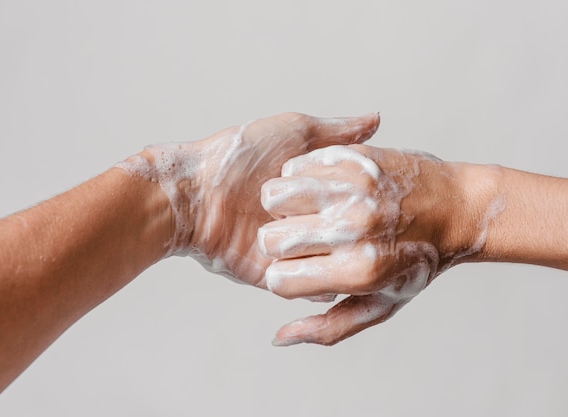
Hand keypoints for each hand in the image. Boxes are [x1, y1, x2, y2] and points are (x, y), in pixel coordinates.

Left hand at [118, 113, 379, 286]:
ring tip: (321, 236)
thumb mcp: (295, 131)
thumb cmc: (238, 155)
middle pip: (350, 235)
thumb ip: (337, 131)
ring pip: (336, 263)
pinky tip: (321, 261)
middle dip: (350, 229)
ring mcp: (292, 250)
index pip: (355, 202)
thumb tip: (374, 120)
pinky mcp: (276, 274)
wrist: (193, 193)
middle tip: (349, 220)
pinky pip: (313, 287)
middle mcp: (304, 223)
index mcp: (311, 194)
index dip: (364, 197)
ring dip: (331, 251)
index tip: (371, 192)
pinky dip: (318, 279)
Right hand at [259, 144, 502, 344]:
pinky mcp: (353, 158)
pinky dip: (302, 178)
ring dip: (286, 206)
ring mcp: (352, 188)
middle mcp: (353, 228)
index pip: (278, 279)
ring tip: (311, 211)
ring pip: (274, 195)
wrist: (459, 208)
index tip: (306, 268)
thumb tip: (279, 338)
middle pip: (270, 238)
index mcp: (359, 271)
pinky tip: (326, 189)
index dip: (286, 276)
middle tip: (309, 238)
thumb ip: (329, 327)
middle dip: (281, 242)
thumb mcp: (380, 304)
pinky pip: (295, 166)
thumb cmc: (417, 261)